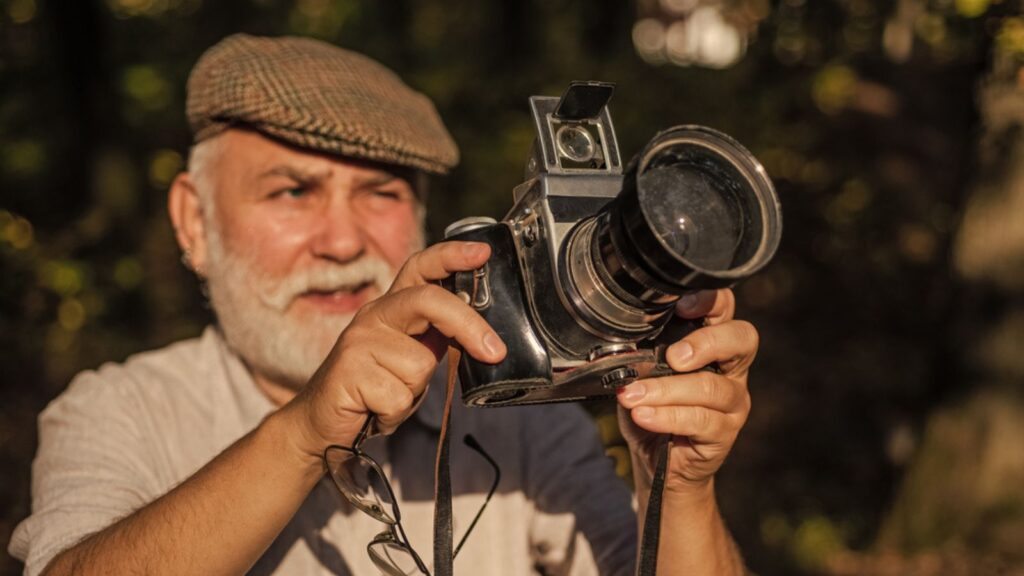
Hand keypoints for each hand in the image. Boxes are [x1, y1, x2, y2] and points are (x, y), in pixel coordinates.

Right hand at [287, 241, 506, 458]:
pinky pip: (399, 397)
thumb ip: (437, 339)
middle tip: (494, 351)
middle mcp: (374, 316)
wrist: (321, 424)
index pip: (420, 268)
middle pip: (429, 302)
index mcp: (391, 308)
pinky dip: (394, 413)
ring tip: (389, 396)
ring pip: (419, 365)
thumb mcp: (411, 358)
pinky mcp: (348, 372)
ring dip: (413, 391)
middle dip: (468, 326)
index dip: (451, 255)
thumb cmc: (374, 390)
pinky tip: (375, 410)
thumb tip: (486, 337)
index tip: (481, 253)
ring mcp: (358, 342)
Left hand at [616, 289, 755, 491]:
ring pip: (711, 387)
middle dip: (706, 342)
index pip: (725, 309)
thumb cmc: (652, 411)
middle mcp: (732, 369)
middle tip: (672, 356)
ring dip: (666, 390)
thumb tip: (618, 340)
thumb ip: (640, 355)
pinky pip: (701, 420)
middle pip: (742, 339)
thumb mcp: (641, 376)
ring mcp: (733, 402)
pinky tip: (644, 415)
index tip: (679, 305)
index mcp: (712, 345)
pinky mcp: (725, 433)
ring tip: (634, 395)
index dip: (710, 301)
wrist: (657, 465)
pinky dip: (667, 416)